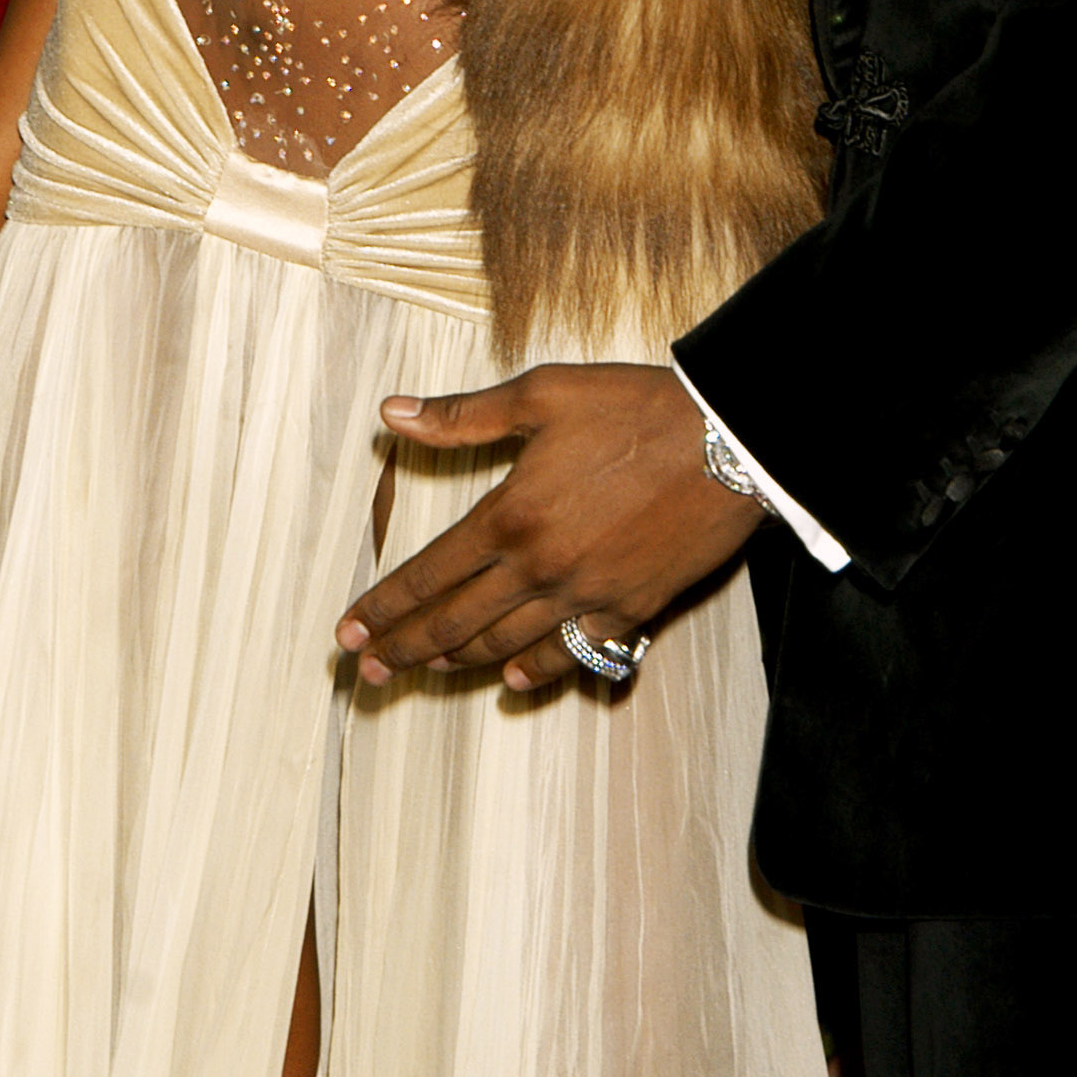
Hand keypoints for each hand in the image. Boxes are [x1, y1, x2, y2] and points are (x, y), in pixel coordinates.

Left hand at [337, 363, 758, 690]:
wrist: (729, 441)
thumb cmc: (636, 408)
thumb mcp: (544, 395)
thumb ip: (465, 415)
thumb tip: (393, 413)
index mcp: (511, 515)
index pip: (428, 575)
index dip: (383, 608)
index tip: (348, 633)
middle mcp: (540, 568)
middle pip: (455, 624)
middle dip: (403, 651)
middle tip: (366, 672)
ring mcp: (585, 597)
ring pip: (505, 645)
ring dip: (457, 664)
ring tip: (424, 671)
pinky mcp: (629, 610)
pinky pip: (571, 656)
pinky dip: (536, 672)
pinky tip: (513, 681)